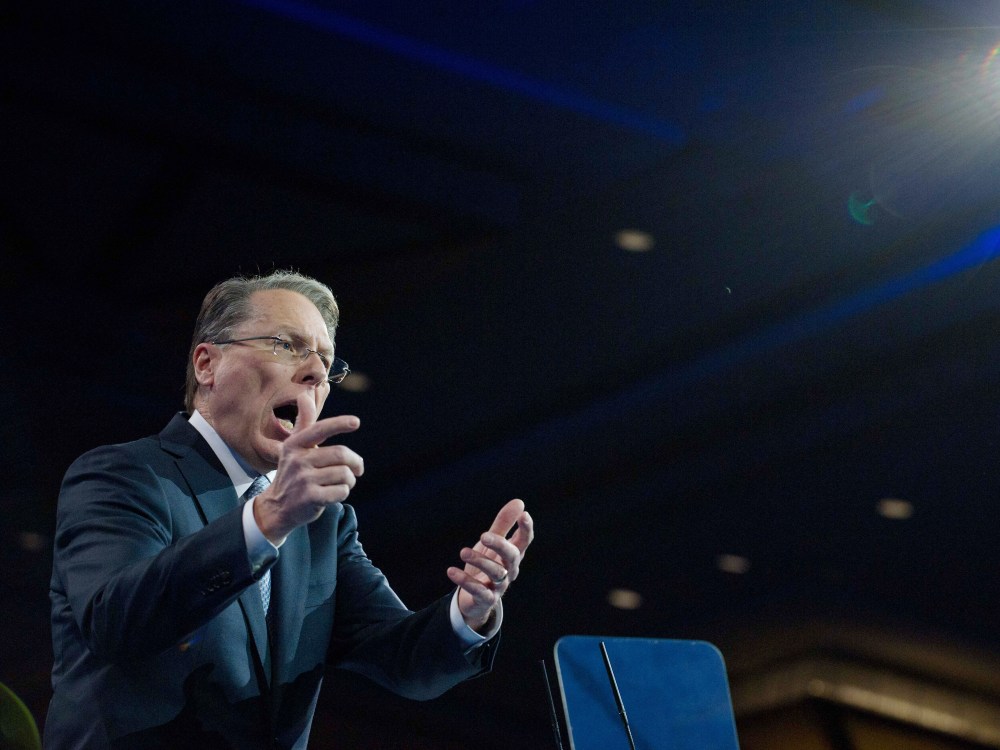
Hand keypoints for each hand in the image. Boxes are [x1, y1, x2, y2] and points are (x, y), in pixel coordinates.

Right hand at [254, 391, 364, 543]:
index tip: (356, 422)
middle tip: (357, 469)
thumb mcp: (294, 448)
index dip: (339, 424)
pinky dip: (343, 493)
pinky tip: (333, 495)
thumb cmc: (292, 473)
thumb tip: (304, 395)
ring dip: (349, 481)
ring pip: (344, 474)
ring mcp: (303, 479)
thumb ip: (304, 423)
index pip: (321, 429)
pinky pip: (342, 491)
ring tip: (341, 484)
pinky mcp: (310, 497)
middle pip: (342, 454)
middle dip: (356, 463)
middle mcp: (297, 460)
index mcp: (295, 444)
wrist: (276, 507)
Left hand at [447, 498, 533, 631]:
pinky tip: (451, 571)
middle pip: (511, 556)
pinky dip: (465, 581)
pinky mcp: (486, 599)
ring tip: (463, 552)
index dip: (526, 528)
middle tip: (483, 535)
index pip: (524, 541)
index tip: (523, 514)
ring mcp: (499, 585)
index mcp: (513, 554)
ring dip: (479, 561)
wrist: (474, 598)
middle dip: (499, 545)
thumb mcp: (492, 543)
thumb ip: (504, 524)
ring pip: (495, 572)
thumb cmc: (487, 564)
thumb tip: (519, 502)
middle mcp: (509, 570)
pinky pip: (478, 591)